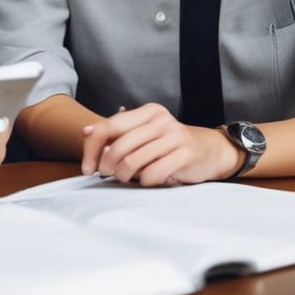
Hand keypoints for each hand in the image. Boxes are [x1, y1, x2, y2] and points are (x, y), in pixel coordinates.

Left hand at [80, 103, 242, 185]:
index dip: (92, 148)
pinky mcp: (186, 154)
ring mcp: (174, 135)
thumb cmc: (169, 145)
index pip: (109, 127)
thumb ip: (117, 134)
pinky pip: (154, 173)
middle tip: (107, 175)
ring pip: (133, 161)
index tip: (87, 167)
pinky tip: (147, 181)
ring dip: (124, 176)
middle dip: (106, 165)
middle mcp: (160, 120)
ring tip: (126, 178)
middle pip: (118, 146)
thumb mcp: (144, 134)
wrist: (209, 150)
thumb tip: (85, 131)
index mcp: (147, 112)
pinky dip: (145, 181)